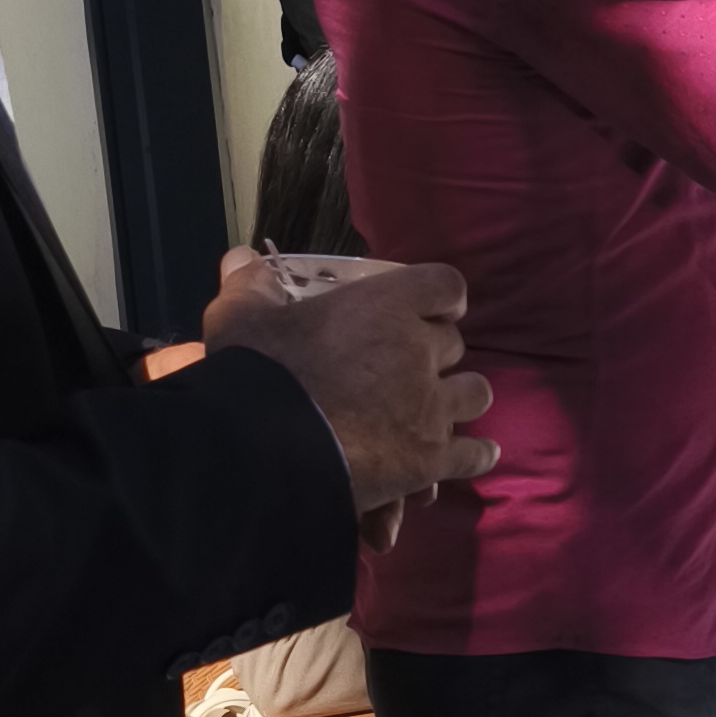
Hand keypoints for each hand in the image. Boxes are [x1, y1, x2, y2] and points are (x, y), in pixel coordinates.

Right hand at [202, 248, 497, 510]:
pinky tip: (472, 455)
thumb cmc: (257, 374)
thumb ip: (249, 285)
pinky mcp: (431, 459)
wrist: (264, 453)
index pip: (444, 284)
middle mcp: (419, 351)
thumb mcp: (240, 318)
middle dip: (435, 352)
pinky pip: (473, 454)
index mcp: (385, 306)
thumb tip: (241, 257)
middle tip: (408, 366)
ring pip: (475, 393)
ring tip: (438, 408)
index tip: (433, 307)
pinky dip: (475, 453)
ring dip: (458, 397)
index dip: (441, 296)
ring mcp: (431, 407)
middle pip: (453, 343)